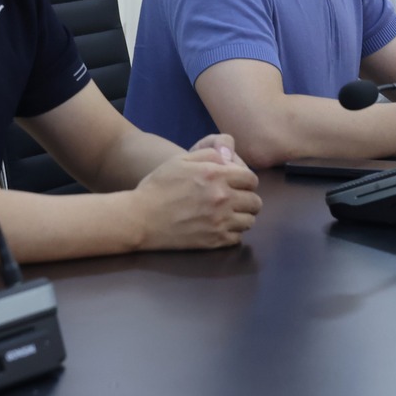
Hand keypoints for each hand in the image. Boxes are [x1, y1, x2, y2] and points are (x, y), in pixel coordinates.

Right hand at [133, 144, 261, 249]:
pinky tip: (220, 227)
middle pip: (255, 201)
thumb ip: (209, 155)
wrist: (140, 218)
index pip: (251, 179)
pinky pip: (238, 238)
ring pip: (250, 221)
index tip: (238, 184)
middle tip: (236, 200)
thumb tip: (229, 158)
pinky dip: (233, 233)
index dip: (246, 181)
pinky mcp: (214, 241)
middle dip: (247, 199)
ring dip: (242, 217)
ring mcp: (220, 221)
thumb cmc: (159, 185)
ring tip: (229, 215)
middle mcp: (223, 198)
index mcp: (216, 175)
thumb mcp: (181, 159)